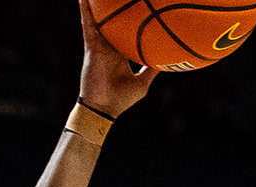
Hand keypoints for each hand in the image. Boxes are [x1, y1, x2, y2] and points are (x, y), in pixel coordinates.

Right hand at [78, 0, 157, 116]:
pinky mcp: (92, 46)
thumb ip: (152, 69)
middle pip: (112, 22)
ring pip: (99, 19)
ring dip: (97, 5)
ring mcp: (100, 45)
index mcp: (121, 53)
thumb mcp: (143, 82)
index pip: (127, 32)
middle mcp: (110, 46)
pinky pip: (88, 25)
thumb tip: (169, 60)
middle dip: (113, 8)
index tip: (140, 8)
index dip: (131, 20)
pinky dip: (85, 11)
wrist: (104, 108)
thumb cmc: (122, 99)